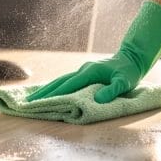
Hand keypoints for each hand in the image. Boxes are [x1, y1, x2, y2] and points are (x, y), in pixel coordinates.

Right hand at [26, 0, 160, 103]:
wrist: (132, 58)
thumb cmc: (129, 72)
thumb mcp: (125, 82)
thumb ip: (112, 91)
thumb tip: (97, 99)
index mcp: (90, 72)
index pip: (68, 86)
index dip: (54, 95)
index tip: (40, 102)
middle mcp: (83, 70)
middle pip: (59, 83)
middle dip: (44, 93)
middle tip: (28, 103)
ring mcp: (82, 71)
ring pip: (61, 81)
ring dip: (47, 90)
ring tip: (33, 99)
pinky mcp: (84, 73)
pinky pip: (66, 81)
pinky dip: (56, 87)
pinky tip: (50, 92)